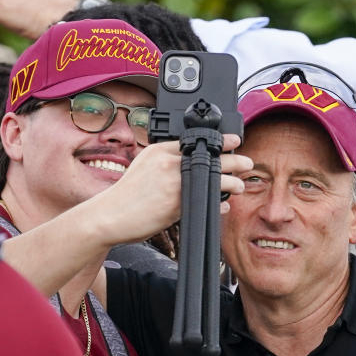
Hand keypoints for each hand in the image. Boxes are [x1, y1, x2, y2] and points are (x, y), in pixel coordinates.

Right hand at [98, 135, 251, 243]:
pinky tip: (223, 205)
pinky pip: (205, 201)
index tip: (234, 140)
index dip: (219, 141)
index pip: (195, 140)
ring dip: (231, 182)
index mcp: (159, 150)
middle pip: (209, 157)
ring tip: (239, 186)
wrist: (108, 216)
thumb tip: (192, 165)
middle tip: (247, 162)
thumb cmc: (126, 195)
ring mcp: (173, 182)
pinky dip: (217, 203)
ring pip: (212, 178)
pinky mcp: (175, 203)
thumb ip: (167, 163)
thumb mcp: (143, 167)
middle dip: (233, 160)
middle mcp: (168, 162)